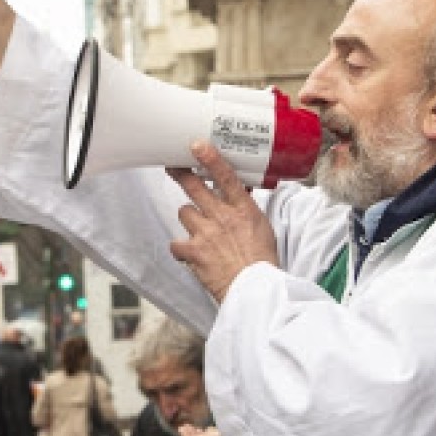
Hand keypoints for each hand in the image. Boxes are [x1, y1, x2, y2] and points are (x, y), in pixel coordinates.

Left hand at [167, 142, 278, 301]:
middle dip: (181, 175)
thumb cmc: (262, 261)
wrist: (254, 289)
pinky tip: (189, 253)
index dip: (210, 159)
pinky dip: (180, 248)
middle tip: (173, 168)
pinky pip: (176, 243)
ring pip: (185, 212)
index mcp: (243, 210)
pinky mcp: (193, 252)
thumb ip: (246, 209)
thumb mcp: (262, 227)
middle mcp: (222, 217)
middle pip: (194, 187)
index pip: (225, 177)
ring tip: (199, 230)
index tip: (197, 146)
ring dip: (190, 219)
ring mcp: (205, 233)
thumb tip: (240, 192)